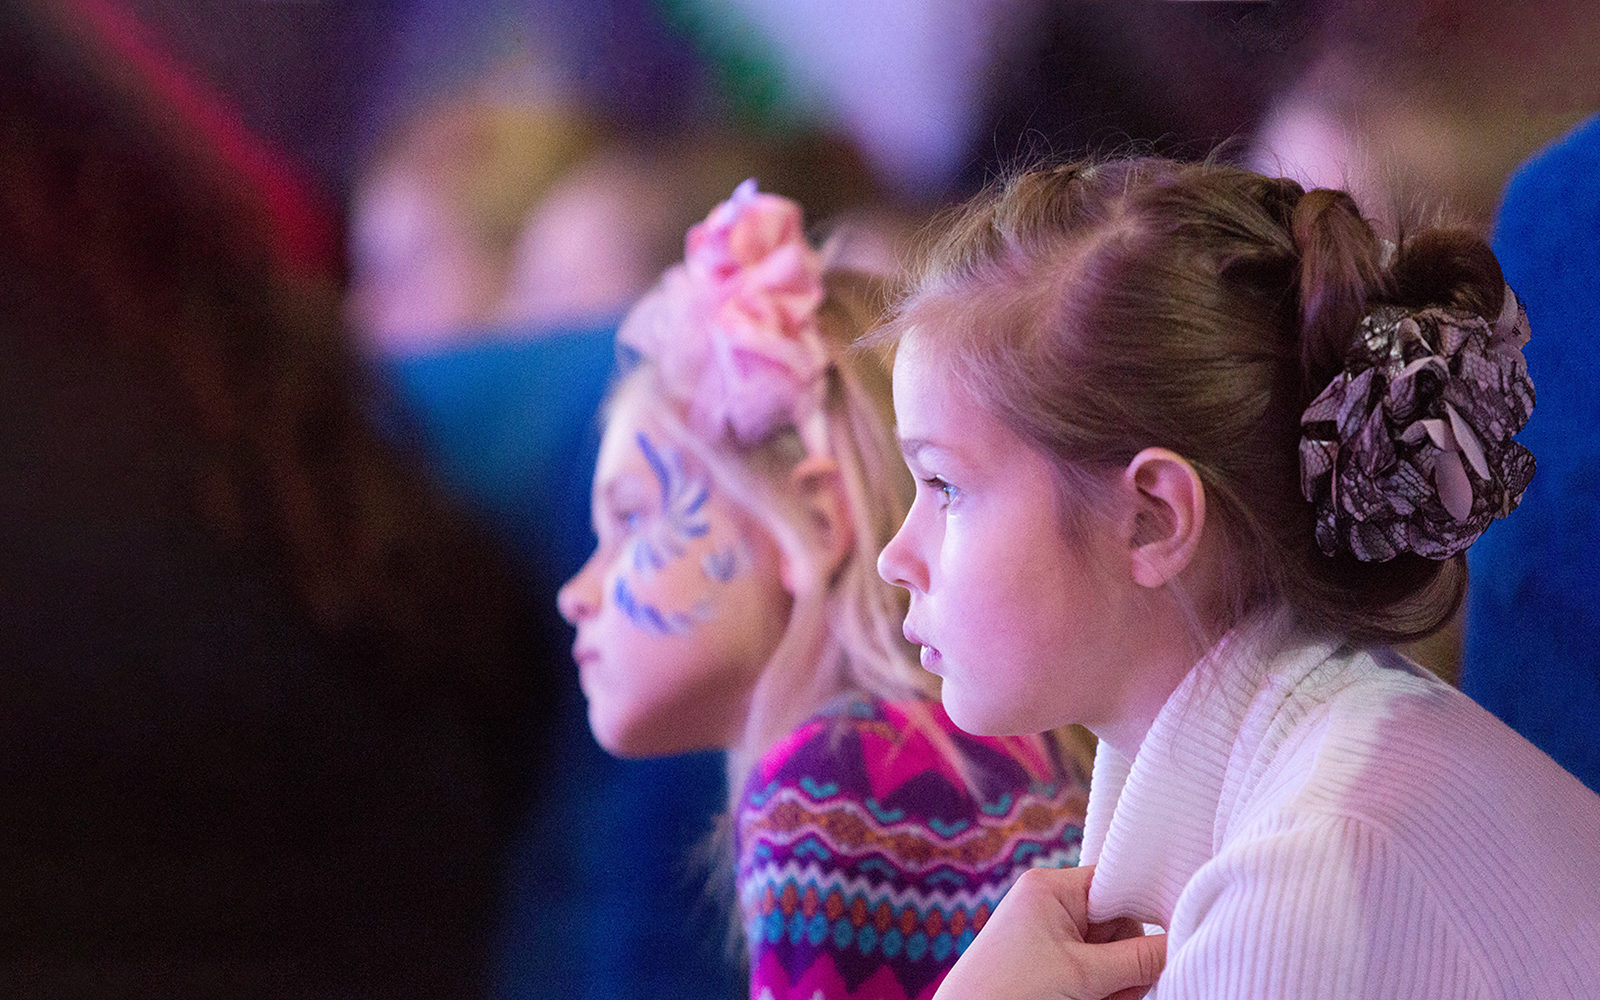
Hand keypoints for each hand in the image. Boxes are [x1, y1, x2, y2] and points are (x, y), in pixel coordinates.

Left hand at [932, 865, 1165, 999]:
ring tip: (1100, 999)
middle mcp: (1050, 903)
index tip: (1174, 927)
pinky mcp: (1050, 963)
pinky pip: (1095, 970)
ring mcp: (1050, 934)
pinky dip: (1103, 990)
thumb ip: (1139, 960)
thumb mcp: (1083, 976)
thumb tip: (1184, 942)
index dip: (1146, 905)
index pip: (1117, 881)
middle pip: (1119, 923)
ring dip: (1118, 980)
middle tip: (1120, 988)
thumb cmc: (1011, 992)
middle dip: (1127, 959)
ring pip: (1111, 952)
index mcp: (1051, 887)